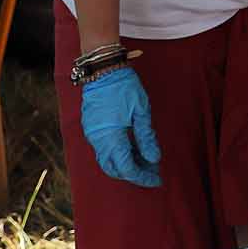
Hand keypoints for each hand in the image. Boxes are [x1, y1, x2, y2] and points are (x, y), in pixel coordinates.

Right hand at [80, 66, 161, 186]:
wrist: (103, 69)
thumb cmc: (124, 87)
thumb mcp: (141, 111)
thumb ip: (146, 137)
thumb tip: (154, 159)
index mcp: (111, 137)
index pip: (127, 168)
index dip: (142, 176)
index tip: (157, 179)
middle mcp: (98, 140)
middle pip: (115, 168)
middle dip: (134, 173)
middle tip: (153, 171)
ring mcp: (92, 134)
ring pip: (108, 160)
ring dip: (125, 164)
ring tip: (145, 159)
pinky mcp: (91, 128)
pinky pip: (103, 149)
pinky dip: (118, 153)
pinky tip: (133, 148)